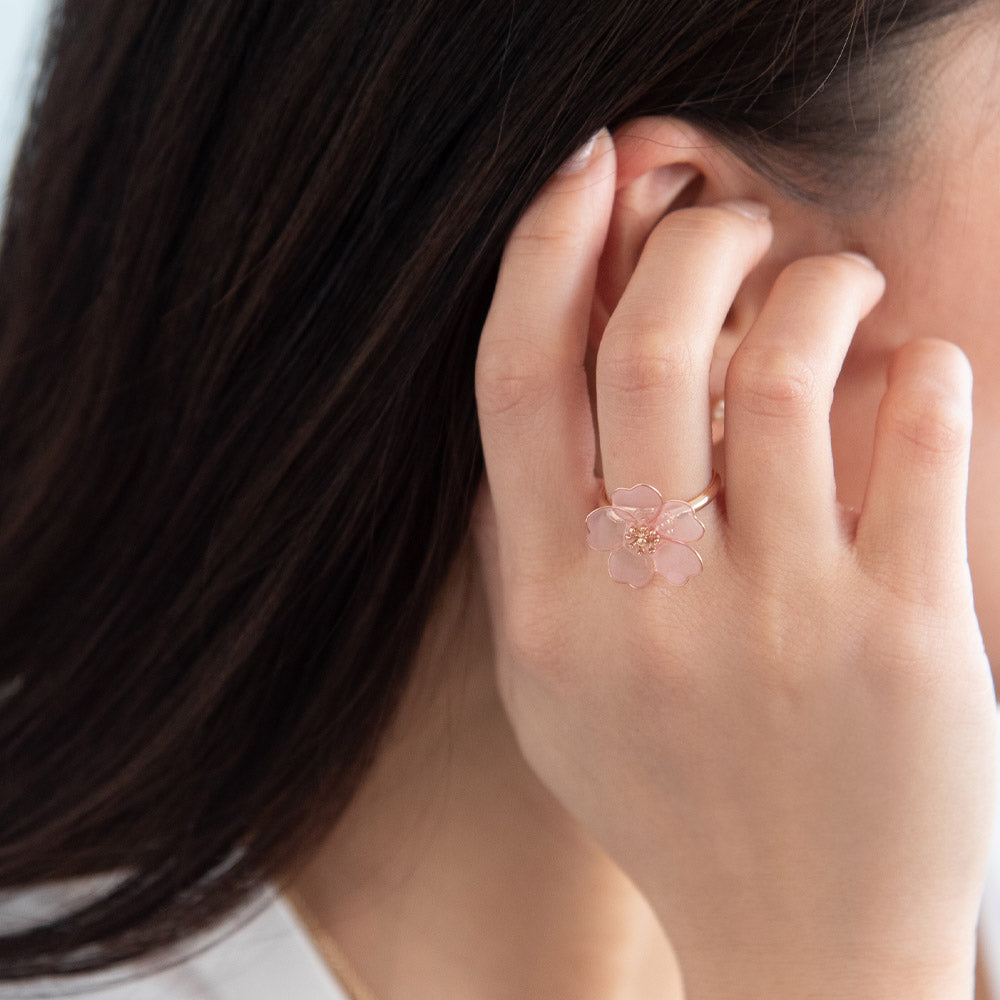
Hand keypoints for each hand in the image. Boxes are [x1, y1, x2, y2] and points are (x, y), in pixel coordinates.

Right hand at [473, 128, 995, 998]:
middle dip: (690, 242)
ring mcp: (777, 622)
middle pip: (649, 347)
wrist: (796, 938)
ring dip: (814, 284)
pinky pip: (915, 431)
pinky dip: (918, 366)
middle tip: (727, 227)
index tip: (587, 170)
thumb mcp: (554, 685)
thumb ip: (526, 545)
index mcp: (548, 606)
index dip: (543, 251)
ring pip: (785, 366)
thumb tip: (546, 385)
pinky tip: (910, 372)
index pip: (518, 382)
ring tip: (835, 285)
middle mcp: (645, 604)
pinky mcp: (904, 638)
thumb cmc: (669, 794)